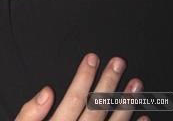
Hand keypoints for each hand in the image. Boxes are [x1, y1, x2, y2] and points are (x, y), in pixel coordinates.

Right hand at [15, 53, 149, 120]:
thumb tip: (46, 92)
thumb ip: (29, 115)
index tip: (93, 58)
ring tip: (136, 84)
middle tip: (119, 62)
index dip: (84, 76)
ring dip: (126, 104)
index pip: (75, 99)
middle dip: (109, 83)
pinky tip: (143, 119)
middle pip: (96, 108)